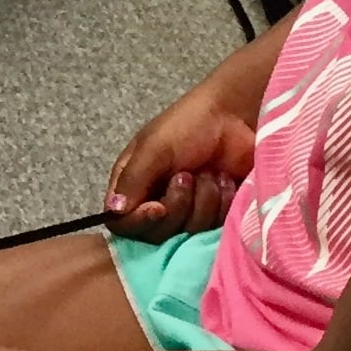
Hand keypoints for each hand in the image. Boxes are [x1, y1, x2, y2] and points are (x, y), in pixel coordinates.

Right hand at [105, 85, 257, 241]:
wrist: (237, 116)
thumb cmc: (189, 125)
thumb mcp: (154, 147)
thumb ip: (132, 180)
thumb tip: (114, 211)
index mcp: (133, 185)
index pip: (122, 223)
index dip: (139, 222)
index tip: (159, 207)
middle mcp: (157, 202)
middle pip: (157, 233)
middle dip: (178, 205)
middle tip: (188, 175)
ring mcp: (188, 211)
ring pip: (188, 232)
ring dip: (203, 200)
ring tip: (210, 172)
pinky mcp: (216, 215)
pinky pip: (215, 228)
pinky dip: (222, 203)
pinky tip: (225, 180)